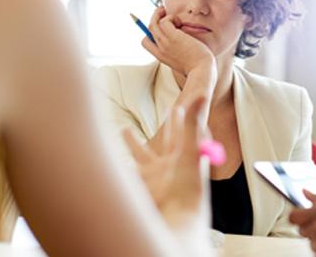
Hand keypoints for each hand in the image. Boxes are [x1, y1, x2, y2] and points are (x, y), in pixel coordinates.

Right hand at [122, 97, 209, 230]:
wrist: (173, 222)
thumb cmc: (187, 190)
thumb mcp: (189, 151)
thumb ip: (192, 123)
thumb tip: (203, 94)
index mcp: (185, 156)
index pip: (185, 132)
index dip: (183, 119)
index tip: (182, 104)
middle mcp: (169, 165)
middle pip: (165, 141)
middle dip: (165, 126)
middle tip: (170, 107)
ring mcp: (153, 176)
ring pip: (141, 154)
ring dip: (132, 142)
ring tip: (123, 129)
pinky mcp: (139, 185)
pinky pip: (129, 170)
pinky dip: (120, 164)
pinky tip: (112, 158)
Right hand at [142, 7, 213, 75]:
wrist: (202, 71)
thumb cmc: (197, 67)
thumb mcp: (183, 61)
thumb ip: (178, 52)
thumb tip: (183, 41)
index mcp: (161, 56)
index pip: (146, 42)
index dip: (150, 33)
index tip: (161, 27)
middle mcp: (160, 49)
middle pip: (149, 28)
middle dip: (155, 17)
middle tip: (163, 11)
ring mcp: (165, 43)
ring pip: (154, 22)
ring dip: (162, 15)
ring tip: (174, 17)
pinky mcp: (173, 37)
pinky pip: (165, 21)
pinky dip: (171, 18)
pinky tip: (180, 23)